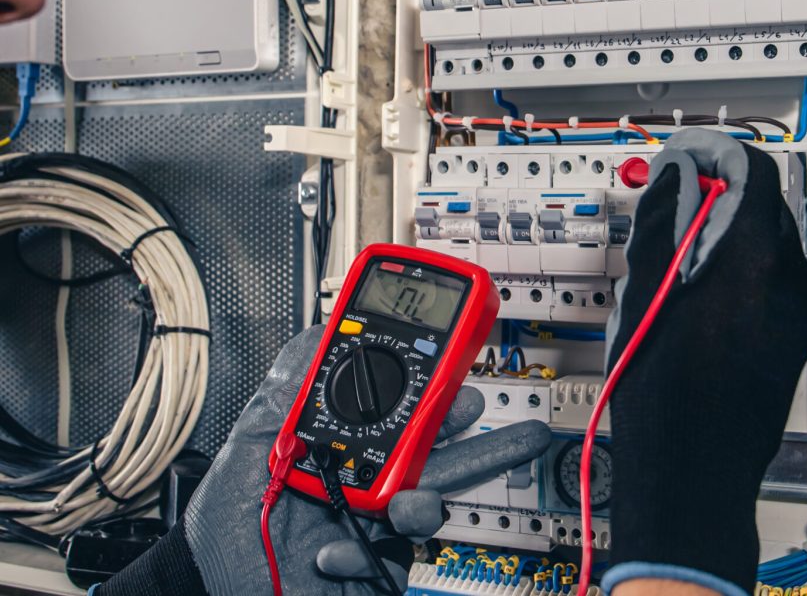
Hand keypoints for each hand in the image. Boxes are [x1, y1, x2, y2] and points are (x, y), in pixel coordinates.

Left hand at [102, 325, 550, 595]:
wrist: (211, 584)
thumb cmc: (229, 519)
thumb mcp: (250, 445)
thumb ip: (283, 392)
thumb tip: (315, 338)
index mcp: (346, 445)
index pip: (398, 410)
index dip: (429, 389)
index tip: (451, 365)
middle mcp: (367, 482)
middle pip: (433, 455)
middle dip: (473, 435)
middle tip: (492, 416)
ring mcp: (372, 528)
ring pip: (426, 508)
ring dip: (426, 503)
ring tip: (407, 503)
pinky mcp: (371, 571)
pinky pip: (389, 561)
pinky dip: (363, 554)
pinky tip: (330, 549)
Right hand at [603, 130, 806, 595]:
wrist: (691, 468)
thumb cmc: (663, 390)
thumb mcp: (645, 289)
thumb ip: (664, 219)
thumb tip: (674, 174)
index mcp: (754, 259)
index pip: (751, 169)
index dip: (714, 153)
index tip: (683, 157)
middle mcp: (789, 280)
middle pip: (762, 202)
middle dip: (717, 191)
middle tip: (671, 202)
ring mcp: (798, 312)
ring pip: (766, 240)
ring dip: (725, 230)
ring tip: (675, 256)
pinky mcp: (794, 337)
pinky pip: (771, 278)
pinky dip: (739, 266)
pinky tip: (696, 292)